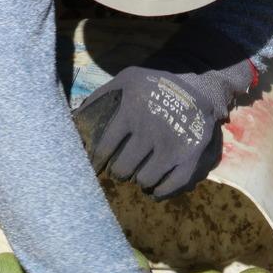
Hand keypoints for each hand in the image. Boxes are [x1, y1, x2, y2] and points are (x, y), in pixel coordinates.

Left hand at [72, 32, 254, 199]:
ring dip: (138, 179)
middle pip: (122, 169)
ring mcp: (172, 147)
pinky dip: (158, 192)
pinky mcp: (190, 161)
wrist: (200, 88)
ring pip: (143, 181)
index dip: (97, 161)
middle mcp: (151, 130)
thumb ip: (100, 97)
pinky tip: (153, 187)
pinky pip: (167, 189)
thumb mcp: (128, 80)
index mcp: (131, 110)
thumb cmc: (155, 87)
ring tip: (138, 173)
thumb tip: (72, 121)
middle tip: (121, 168)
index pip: (104, 148)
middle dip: (119, 171)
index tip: (96, 165)